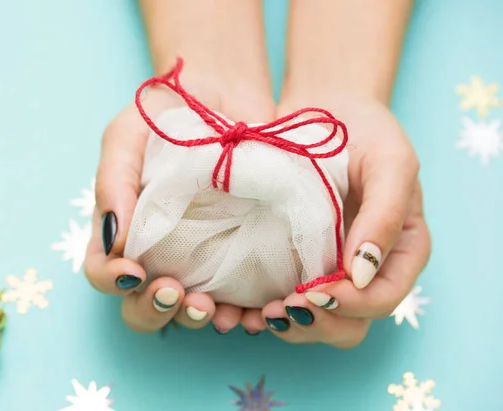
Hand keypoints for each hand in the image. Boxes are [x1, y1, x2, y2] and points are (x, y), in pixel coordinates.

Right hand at [83, 73, 275, 334]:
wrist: (225, 96)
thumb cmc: (166, 113)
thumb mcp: (128, 134)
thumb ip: (113, 180)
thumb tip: (114, 239)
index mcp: (125, 229)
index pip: (103, 269)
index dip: (112, 280)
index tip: (133, 271)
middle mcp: (159, 252)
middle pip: (143, 304)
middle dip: (154, 310)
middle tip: (173, 293)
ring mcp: (201, 257)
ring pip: (188, 309)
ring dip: (195, 319)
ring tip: (210, 308)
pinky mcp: (241, 255)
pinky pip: (238, 297)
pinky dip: (242, 313)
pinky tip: (251, 312)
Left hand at [241, 95, 429, 345]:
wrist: (323, 109)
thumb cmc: (364, 131)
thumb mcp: (390, 161)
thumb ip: (386, 215)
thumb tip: (362, 274)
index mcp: (399, 250)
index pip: (383, 297)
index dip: (353, 304)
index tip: (317, 291)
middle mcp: (364, 268)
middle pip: (350, 322)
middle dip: (317, 323)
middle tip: (283, 307)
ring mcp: (326, 267)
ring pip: (315, 320)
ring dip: (288, 325)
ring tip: (259, 313)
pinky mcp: (291, 260)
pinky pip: (282, 299)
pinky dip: (263, 311)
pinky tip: (243, 308)